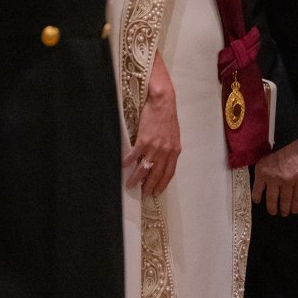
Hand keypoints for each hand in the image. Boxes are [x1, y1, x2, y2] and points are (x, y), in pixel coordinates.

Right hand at [123, 52, 180, 195]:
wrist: (163, 102)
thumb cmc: (167, 117)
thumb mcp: (173, 135)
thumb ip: (169, 148)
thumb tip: (163, 159)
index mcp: (174, 151)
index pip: (169, 173)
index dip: (162, 184)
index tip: (157, 192)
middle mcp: (165, 151)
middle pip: (156, 174)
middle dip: (149, 187)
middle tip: (143, 195)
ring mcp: (154, 147)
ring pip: (144, 168)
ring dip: (136, 179)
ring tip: (130, 185)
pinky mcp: (144, 140)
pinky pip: (134, 155)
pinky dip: (127, 162)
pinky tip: (123, 166)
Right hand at [251, 137, 297, 215]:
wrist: (280, 133)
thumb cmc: (297, 144)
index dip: (296, 206)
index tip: (294, 211)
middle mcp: (287, 181)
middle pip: (285, 201)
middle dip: (284, 209)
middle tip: (283, 213)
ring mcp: (273, 179)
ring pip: (272, 199)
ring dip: (272, 208)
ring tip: (273, 211)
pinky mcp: (261, 174)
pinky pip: (258, 190)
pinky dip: (257, 197)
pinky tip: (258, 201)